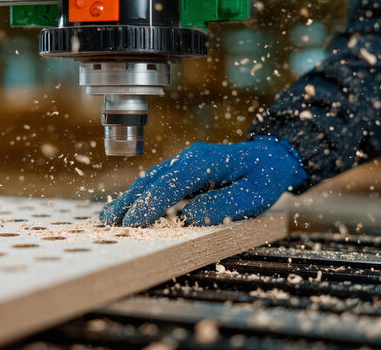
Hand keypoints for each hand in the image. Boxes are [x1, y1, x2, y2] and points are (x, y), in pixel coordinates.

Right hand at [100, 136, 307, 226]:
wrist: (271, 156)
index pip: (170, 184)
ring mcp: (183, 162)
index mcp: (205, 161)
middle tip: (109, 224)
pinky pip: (156, 183)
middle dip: (129, 202)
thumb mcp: (255, 195)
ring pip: (149, 181)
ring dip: (129, 199)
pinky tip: (127, 209)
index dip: (149, 204)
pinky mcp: (182, 171)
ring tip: (108, 219)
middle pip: (151, 180)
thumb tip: (190, 215)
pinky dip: (139, 197)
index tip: (132, 222)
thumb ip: (223, 204)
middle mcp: (188, 158)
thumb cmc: (265, 175)